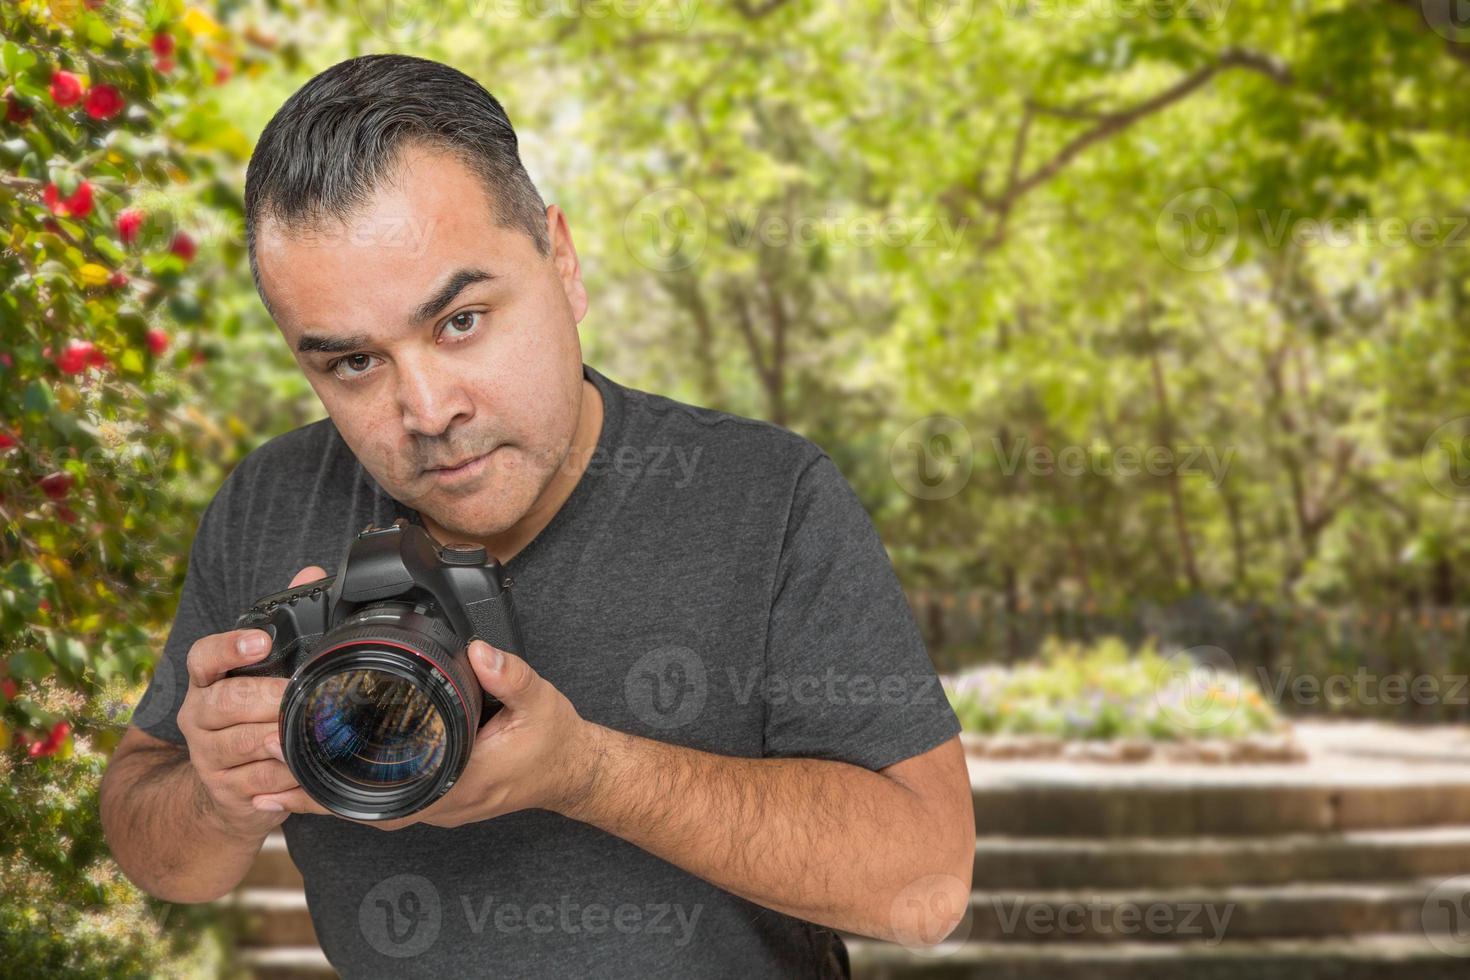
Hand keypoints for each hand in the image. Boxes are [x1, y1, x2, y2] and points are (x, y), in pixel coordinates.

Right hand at [176, 565, 326, 838]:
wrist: (229, 784)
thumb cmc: (255, 711)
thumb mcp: (267, 668)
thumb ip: (288, 622)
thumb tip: (312, 573)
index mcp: (208, 680)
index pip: (204, 656)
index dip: (229, 647)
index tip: (260, 641)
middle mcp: (199, 715)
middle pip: (225, 703)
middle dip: (264, 700)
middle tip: (294, 697)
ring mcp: (208, 756)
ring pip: (240, 747)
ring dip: (274, 742)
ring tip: (297, 737)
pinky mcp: (226, 792)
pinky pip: (259, 785)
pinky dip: (286, 780)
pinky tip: (304, 774)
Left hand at [256, 640, 596, 830]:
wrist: (572, 770)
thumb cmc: (553, 740)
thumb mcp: (540, 701)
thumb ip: (510, 675)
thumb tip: (478, 650)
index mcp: (456, 781)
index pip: (381, 796)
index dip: (331, 791)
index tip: (288, 777)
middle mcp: (440, 802)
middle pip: (361, 808)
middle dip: (311, 796)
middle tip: (261, 778)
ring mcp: (437, 805)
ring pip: (369, 808)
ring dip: (326, 796)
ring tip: (277, 780)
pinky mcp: (438, 798)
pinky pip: (385, 800)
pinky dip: (352, 792)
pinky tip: (326, 775)